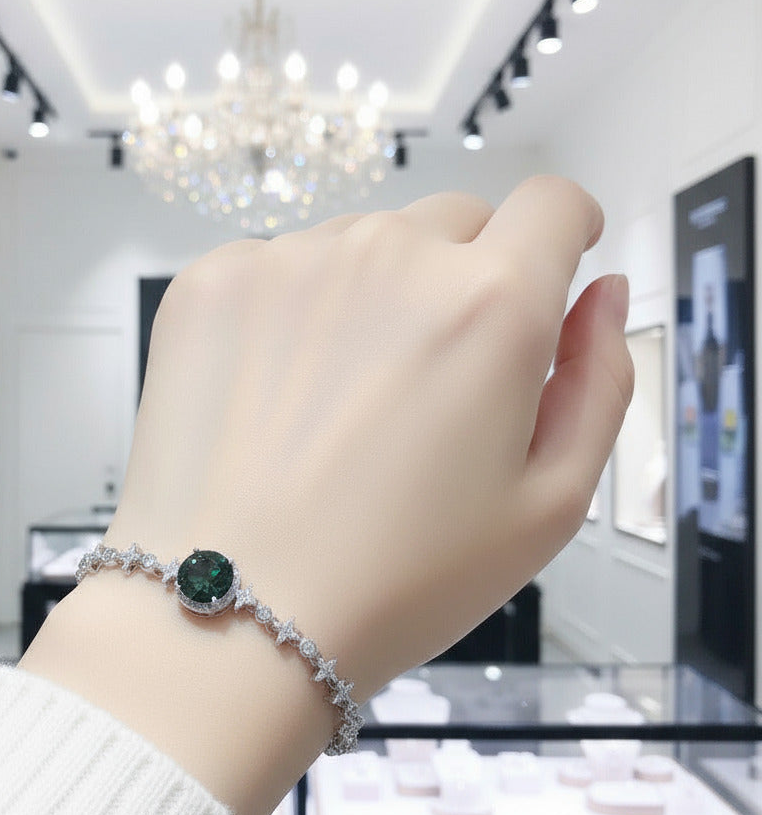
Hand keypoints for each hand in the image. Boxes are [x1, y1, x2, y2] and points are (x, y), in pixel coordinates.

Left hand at [23, 175, 632, 814]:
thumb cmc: (397, 578)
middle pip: (454, 224)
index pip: (551, 205)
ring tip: (344, 403)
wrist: (233, 610)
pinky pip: (281, 267)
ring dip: (374, 295)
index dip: (561, 234)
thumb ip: (600, 380)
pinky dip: (294, 311)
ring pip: (364, 244)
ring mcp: (290, 260)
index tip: (547, 267)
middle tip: (433, 378)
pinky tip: (280, 397)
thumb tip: (602, 295)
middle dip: (465, 278)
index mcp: (488, 305)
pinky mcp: (213, 283)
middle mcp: (389, 256)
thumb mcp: (549, 504)